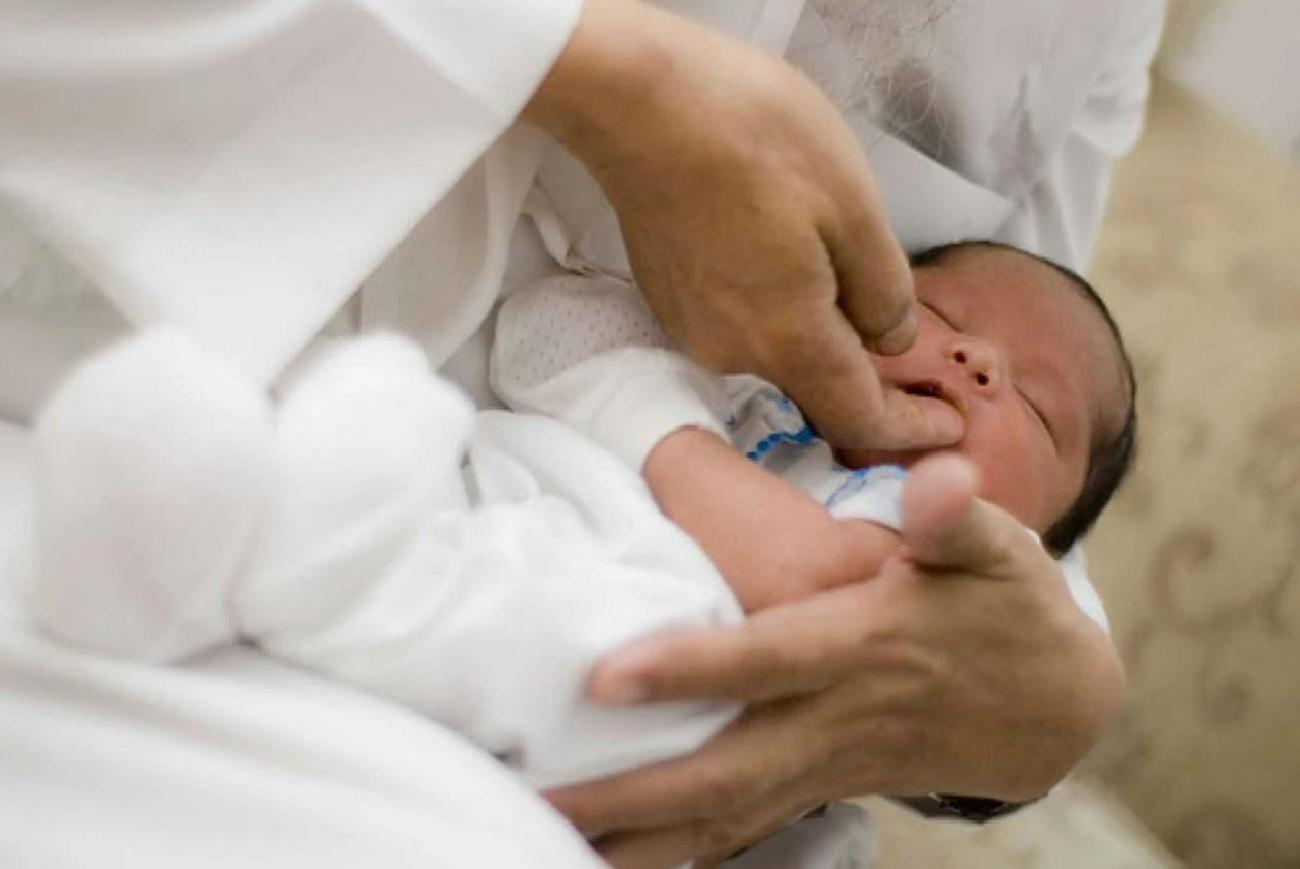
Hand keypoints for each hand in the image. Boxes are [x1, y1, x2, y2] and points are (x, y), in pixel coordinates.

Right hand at [524, 0, 962, 449]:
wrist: (641, 100)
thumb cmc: (757, 139)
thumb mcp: (854, 207)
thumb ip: (883, 291)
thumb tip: (890, 344)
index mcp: (788, 338)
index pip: (857, 418)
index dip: (908, 430)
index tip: (950, 424)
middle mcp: (734, 352)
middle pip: (815, 386)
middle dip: (868, 377)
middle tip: (911, 346)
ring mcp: (693, 328)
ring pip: (776, 351)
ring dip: (819, 332)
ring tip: (844, 277)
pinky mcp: (669, 298)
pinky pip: (741, 323)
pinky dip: (778, 311)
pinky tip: (787, 260)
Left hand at [545, 456, 1124, 867]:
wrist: (1051, 708)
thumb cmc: (1008, 612)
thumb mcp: (1000, 553)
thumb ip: (958, 518)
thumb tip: (936, 477)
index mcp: (862, 647)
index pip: (768, 660)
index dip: (691, 668)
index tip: (606, 676)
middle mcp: (836, 718)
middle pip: (724, 769)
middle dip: (631, 791)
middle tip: (540, 798)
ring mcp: (827, 764)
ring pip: (725, 815)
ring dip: (640, 838)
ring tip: (549, 838)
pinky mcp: (823, 785)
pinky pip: (741, 829)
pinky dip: (679, 850)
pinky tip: (616, 856)